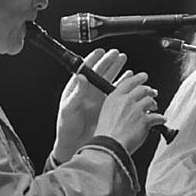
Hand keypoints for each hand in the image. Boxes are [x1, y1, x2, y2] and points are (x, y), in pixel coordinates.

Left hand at [53, 48, 125, 162]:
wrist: (74, 144)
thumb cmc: (67, 128)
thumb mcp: (68, 109)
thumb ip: (76, 93)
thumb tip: (81, 77)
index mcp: (77, 89)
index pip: (86, 70)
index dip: (93, 59)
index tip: (100, 51)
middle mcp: (89, 92)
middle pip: (101, 72)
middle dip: (109, 61)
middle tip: (117, 54)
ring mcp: (98, 99)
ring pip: (110, 80)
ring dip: (117, 70)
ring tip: (124, 61)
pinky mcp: (107, 107)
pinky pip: (117, 92)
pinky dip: (123, 85)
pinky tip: (129, 78)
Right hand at [93, 71, 166, 154]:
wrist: (109, 146)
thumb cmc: (105, 134)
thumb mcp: (104, 113)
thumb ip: (115, 106)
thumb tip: (123, 105)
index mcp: (114, 98)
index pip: (128, 83)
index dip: (138, 78)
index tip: (143, 76)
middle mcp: (126, 100)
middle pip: (142, 89)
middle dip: (150, 90)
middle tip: (153, 92)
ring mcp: (136, 109)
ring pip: (150, 101)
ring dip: (154, 104)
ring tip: (155, 107)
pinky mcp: (145, 120)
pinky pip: (157, 117)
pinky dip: (160, 118)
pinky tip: (162, 119)